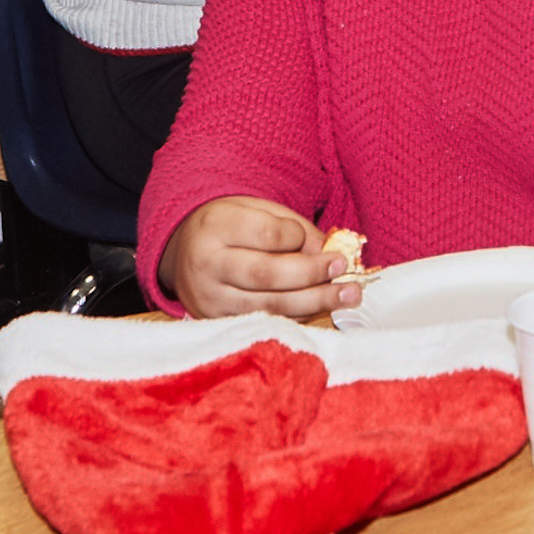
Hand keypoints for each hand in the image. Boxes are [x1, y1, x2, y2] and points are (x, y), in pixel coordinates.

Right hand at [158, 195, 361, 319]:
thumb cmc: (230, 226)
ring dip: (315, 301)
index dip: (295, 237)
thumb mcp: (256, 210)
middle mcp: (207, 265)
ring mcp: (209, 299)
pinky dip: (299, 315)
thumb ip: (292, 226)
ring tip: (348, 294)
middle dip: (312, 273)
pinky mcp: (217, 322)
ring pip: (270, 305)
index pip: (264, 235)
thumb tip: (328, 251)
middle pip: (267, 274)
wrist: (185, 251)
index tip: (311, 237)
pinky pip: (266, 322)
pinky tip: (322, 306)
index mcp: (214, 227)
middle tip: (343, 267)